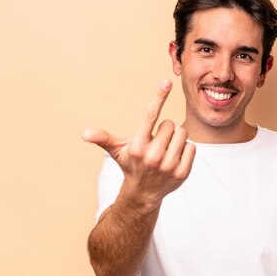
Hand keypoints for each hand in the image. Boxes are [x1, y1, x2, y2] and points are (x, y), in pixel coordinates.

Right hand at [82, 79, 195, 209]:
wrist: (144, 194)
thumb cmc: (131, 165)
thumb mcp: (117, 151)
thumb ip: (103, 138)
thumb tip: (84, 133)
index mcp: (137, 147)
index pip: (150, 115)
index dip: (158, 96)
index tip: (166, 81)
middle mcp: (152, 157)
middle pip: (170, 124)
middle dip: (164, 130)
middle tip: (157, 143)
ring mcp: (169, 166)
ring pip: (182, 134)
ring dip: (176, 139)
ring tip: (166, 150)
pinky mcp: (182, 173)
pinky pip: (192, 147)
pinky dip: (186, 150)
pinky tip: (175, 159)